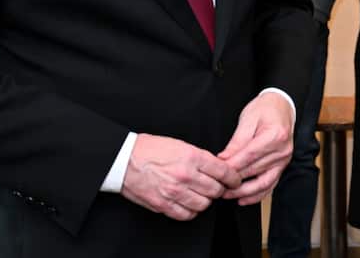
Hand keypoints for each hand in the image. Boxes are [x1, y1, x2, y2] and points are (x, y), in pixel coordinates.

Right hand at [122, 134, 241, 220]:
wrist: (125, 159)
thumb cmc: (150, 149)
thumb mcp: (180, 145)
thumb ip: (200, 157)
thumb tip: (217, 167)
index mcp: (191, 157)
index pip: (223, 171)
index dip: (233, 177)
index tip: (234, 179)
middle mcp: (185, 175)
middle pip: (216, 190)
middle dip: (220, 189)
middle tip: (217, 187)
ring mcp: (174, 192)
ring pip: (203, 204)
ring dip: (205, 200)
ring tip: (201, 194)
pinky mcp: (163, 205)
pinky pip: (186, 215)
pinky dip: (191, 211)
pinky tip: (189, 204)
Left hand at [217, 93, 294, 204]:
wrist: (282, 107)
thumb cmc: (265, 109)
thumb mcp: (248, 119)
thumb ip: (236, 142)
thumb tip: (223, 160)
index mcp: (275, 135)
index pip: (249, 156)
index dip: (231, 166)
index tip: (215, 171)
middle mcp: (282, 150)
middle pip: (254, 170)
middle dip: (233, 180)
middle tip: (216, 186)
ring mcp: (284, 160)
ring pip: (262, 183)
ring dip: (243, 192)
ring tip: (226, 195)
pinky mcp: (282, 167)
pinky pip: (270, 185)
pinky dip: (256, 195)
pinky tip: (242, 199)